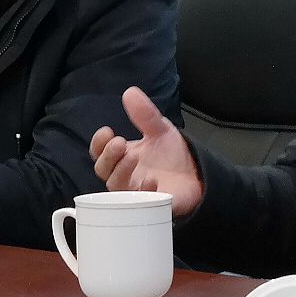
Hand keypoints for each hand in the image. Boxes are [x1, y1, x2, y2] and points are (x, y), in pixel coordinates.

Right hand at [89, 88, 206, 216]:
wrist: (197, 173)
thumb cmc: (172, 154)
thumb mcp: (160, 129)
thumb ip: (145, 114)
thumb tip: (130, 92)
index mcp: (123, 155)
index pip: (100, 152)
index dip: (98, 144)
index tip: (107, 131)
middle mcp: (125, 174)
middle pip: (103, 170)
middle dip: (107, 156)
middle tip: (119, 143)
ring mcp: (135, 190)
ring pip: (116, 187)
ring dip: (121, 172)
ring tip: (133, 157)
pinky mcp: (150, 204)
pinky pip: (139, 204)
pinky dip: (143, 192)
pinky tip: (152, 181)